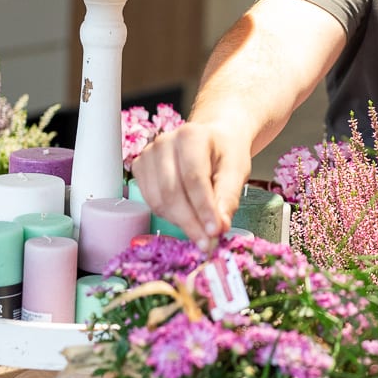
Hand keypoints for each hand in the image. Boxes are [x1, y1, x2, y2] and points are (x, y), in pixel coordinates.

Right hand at [131, 121, 251, 250]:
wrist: (212, 139)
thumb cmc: (224, 152)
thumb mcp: (237, 171)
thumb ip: (228, 198)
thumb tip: (219, 226)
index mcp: (192, 136)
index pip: (194, 178)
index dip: (203, 208)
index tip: (215, 231)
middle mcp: (165, 142)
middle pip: (172, 192)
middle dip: (190, 222)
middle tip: (206, 241)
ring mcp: (149, 154)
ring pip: (158, 200)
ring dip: (179, 222)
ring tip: (200, 231)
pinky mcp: (140, 167)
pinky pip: (150, 201)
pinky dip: (168, 215)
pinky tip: (186, 216)